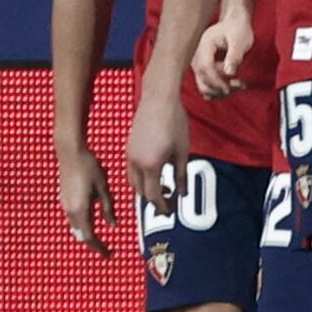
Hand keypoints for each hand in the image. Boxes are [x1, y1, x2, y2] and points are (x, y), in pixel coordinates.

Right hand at [59, 146, 116, 254]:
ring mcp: (64, 204)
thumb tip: (112, 225)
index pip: (88, 236)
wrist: (70, 153)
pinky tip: (91, 222)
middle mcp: (69, 210)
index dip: (98, 247)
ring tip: (99, 239)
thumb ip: (107, 208)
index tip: (108, 254)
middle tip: (105, 250)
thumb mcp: (103, 188)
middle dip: (92, 243)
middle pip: (80, 234)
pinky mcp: (63, 198)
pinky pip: (73, 218)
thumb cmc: (89, 168)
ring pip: (75, 227)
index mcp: (80, 209)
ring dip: (86, 234)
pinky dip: (82, 224)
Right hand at [125, 94, 189, 216]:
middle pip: (140, 190)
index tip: (170, 212)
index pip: (153, 195)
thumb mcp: (182, 152)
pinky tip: (153, 174)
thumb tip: (182, 193)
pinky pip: (131, 169)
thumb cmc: (175, 124)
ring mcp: (129, 154)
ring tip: (161, 191)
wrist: (158, 100)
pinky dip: (140, 178)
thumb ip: (181, 175)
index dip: (161, 206)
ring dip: (145, 189)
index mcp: (150, 166)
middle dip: (153, 200)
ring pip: (133, 181)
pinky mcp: (128, 147)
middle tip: (166, 205)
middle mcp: (135, 163)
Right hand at [191, 13, 254, 99]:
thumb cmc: (238, 29)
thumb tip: (230, 73)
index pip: (204, 67)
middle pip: (202, 78)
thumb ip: (235, 56)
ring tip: (240, 85)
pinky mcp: (205, 69)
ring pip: (204, 84)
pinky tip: (234, 86)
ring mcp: (200, 63)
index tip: (229, 87)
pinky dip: (219, 89)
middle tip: (240, 85)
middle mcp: (197, 56)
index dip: (216, 81)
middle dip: (219, 87)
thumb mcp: (240, 40)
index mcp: (204, 46)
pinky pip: (208, 84)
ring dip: (221, 90)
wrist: (234, 24)